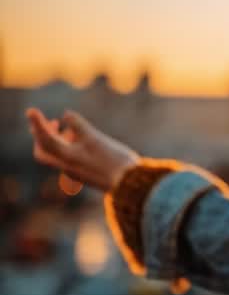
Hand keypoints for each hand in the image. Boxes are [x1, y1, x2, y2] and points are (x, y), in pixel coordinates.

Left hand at [26, 108, 140, 191]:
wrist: (130, 184)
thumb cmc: (113, 161)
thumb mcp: (95, 138)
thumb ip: (78, 125)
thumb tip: (66, 114)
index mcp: (66, 157)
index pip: (44, 138)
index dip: (37, 123)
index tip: (31, 110)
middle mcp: (66, 165)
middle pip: (43, 151)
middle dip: (43, 135)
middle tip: (52, 121)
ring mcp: (75, 170)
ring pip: (56, 154)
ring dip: (57, 139)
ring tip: (67, 128)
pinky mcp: (85, 172)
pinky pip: (68, 158)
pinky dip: (68, 145)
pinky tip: (81, 139)